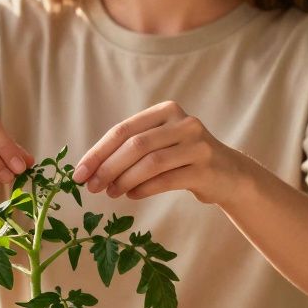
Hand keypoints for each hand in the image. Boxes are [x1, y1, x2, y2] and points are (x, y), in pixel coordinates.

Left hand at [73, 101, 243, 204]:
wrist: (228, 174)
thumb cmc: (183, 160)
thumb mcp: (160, 144)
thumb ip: (131, 150)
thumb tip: (91, 171)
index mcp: (166, 111)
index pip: (123, 130)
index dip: (98, 152)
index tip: (79, 173)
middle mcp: (183, 122)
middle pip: (136, 145)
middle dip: (108, 168)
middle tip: (92, 187)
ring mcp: (197, 144)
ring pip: (151, 162)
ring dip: (124, 180)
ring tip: (111, 193)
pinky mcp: (205, 168)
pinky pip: (166, 180)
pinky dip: (144, 189)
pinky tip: (132, 195)